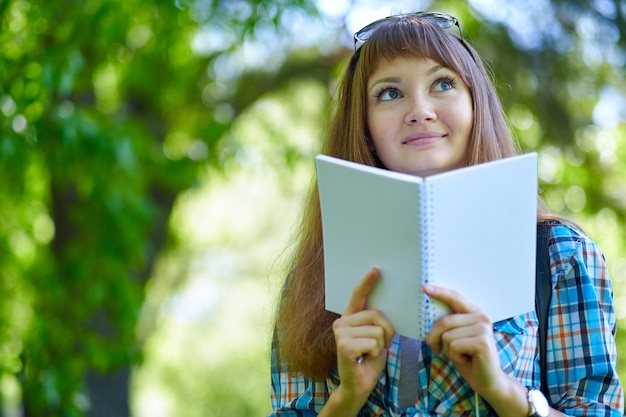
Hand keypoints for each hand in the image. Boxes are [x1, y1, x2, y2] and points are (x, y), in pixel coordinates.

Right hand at [331, 268, 394, 405]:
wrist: (359, 386)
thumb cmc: (369, 361)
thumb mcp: (377, 338)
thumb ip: (378, 323)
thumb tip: (388, 310)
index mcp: (349, 318)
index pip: (358, 296)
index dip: (367, 283)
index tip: (376, 270)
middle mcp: (341, 322)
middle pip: (376, 315)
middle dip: (386, 332)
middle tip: (378, 346)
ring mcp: (340, 333)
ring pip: (377, 330)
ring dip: (381, 346)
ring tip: (370, 354)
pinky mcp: (344, 346)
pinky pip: (373, 343)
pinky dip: (375, 353)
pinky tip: (365, 359)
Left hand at [424, 284, 504, 395]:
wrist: (488, 381)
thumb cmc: (469, 359)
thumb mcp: (455, 337)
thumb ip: (448, 325)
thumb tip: (429, 315)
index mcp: (475, 313)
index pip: (455, 298)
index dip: (440, 292)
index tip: (425, 288)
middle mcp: (481, 317)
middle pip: (444, 321)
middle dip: (434, 338)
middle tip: (437, 350)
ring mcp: (483, 329)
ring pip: (447, 335)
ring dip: (447, 350)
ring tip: (461, 355)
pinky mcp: (482, 342)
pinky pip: (453, 346)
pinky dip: (454, 356)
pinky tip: (467, 360)